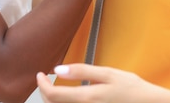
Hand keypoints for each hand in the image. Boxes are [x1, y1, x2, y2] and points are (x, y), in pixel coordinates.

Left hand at [37, 64, 162, 102]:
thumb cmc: (131, 88)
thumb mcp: (108, 73)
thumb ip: (82, 71)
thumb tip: (57, 69)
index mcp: (87, 98)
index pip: (52, 96)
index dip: (41, 85)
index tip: (39, 74)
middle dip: (45, 93)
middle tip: (45, 79)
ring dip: (53, 101)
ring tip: (55, 88)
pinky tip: (68, 98)